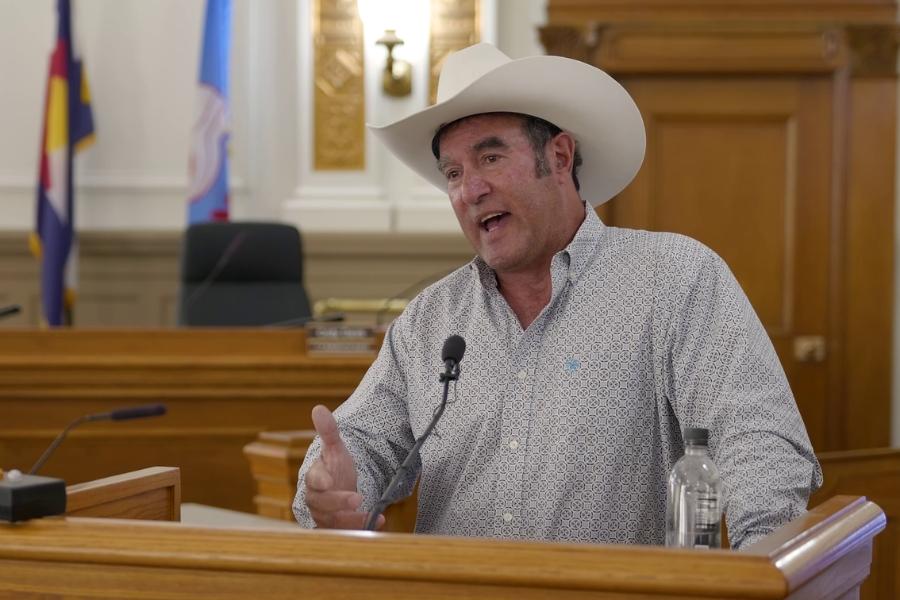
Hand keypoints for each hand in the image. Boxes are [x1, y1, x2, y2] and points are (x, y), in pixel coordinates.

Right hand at [304, 405, 383, 529]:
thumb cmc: (334, 468)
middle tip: (357, 498)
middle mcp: (316, 500)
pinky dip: (361, 528)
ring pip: (332, 523)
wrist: (338, 490)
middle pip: (322, 504)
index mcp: (314, 478)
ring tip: (371, 516)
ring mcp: (324, 516)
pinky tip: (378, 520)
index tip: (330, 481)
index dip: (321, 481)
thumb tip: (318, 408)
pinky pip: (344, 533)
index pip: (313, 480)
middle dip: (339, 502)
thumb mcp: (336, 449)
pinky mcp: (336, 529)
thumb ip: (328, 431)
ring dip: (352, 521)